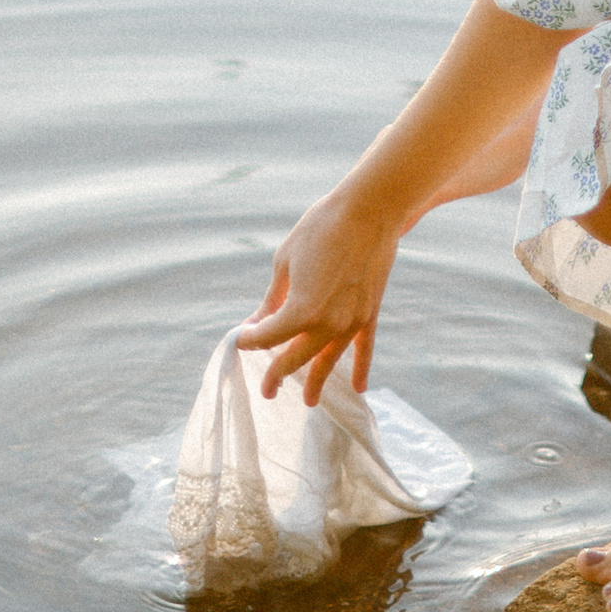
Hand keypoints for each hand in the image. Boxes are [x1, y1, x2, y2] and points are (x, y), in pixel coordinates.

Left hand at [235, 188, 401, 404]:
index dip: (250, 339)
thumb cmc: (320, 228)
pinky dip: (360, 368)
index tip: (240, 338)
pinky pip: (364, 349)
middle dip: (277, 372)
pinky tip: (357, 388)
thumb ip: (272, 299)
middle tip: (267, 388)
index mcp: (301, 310)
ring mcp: (351, 321)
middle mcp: (327, 323)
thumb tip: (258, 322)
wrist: (370, 210)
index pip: (268, 336)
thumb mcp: (285, 261)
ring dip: (316, 380)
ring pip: (328, 360)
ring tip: (309, 401)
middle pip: (296, 357)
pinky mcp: (369, 313)